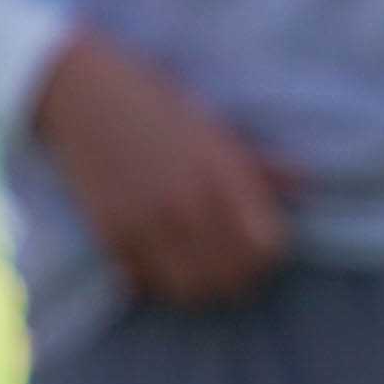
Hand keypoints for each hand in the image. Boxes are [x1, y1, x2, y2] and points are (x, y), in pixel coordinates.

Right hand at [31, 29, 293, 308]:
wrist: (79, 93)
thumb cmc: (153, 101)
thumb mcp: (212, 125)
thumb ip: (258, 163)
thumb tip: (304, 183)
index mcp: (221, 173)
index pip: (267, 246)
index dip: (271, 251)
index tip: (262, 242)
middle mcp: (188, 204)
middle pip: (234, 277)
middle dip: (242, 275)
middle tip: (234, 261)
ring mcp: (148, 223)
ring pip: (193, 290)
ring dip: (204, 285)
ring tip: (201, 266)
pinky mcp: (111, 235)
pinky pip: (148, 284)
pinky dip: (160, 281)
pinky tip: (164, 260)